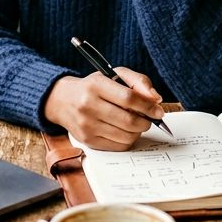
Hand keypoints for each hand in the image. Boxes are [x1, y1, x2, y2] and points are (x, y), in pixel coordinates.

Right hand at [43, 68, 164, 150]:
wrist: (63, 100)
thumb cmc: (93, 87)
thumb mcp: (114, 75)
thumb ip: (138, 82)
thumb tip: (156, 99)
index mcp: (96, 85)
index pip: (129, 98)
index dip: (148, 106)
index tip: (158, 110)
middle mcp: (89, 105)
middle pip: (129, 120)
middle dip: (146, 121)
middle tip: (150, 119)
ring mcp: (87, 125)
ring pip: (126, 135)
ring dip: (138, 131)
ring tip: (137, 123)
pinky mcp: (88, 141)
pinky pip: (118, 146)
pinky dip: (128, 140)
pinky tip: (126, 131)